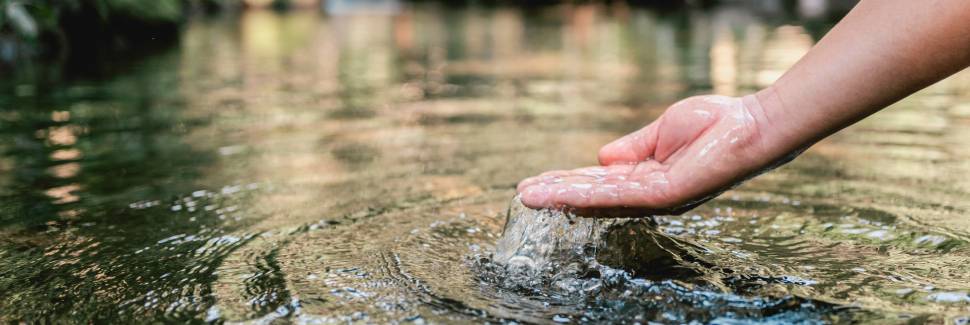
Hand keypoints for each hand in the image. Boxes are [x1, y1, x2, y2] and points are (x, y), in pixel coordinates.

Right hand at [517, 95, 782, 213]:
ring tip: (530, 196)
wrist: (750, 125)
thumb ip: (631, 148)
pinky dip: (588, 194)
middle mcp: (649, 195)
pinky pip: (619, 195)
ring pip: (600, 200)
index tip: (538, 181)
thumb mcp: (661, 133)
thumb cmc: (714, 124)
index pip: (599, 184)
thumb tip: (599, 159)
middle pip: (594, 197)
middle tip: (523, 195)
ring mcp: (656, 197)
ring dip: (562, 198)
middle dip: (558, 194)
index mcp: (647, 179)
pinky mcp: (665, 194)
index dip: (568, 182)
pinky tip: (563, 192)